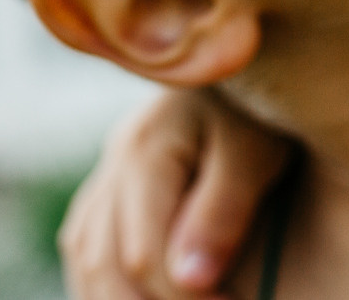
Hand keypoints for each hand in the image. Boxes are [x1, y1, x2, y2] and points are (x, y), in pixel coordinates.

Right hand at [59, 88, 294, 299]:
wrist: (250, 72)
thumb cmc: (260, 109)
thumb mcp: (254, 152)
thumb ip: (222, 211)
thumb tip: (189, 281)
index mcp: (144, 151)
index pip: (145, 256)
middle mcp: (113, 165)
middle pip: (106, 266)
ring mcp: (106, 176)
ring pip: (88, 263)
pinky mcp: (111, 190)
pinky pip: (88, 252)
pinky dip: (107, 288)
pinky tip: (140, 298)